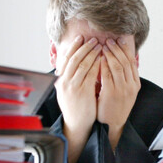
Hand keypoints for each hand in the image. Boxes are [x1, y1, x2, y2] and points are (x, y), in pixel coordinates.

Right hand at [55, 34, 100, 162]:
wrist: (76, 124)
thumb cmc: (75, 107)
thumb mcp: (67, 91)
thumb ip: (69, 78)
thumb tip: (72, 66)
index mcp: (60, 80)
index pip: (66, 59)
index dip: (73, 47)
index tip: (80, 38)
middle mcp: (64, 81)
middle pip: (74, 59)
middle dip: (83, 47)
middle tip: (92, 39)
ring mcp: (72, 86)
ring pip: (82, 64)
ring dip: (91, 53)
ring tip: (99, 45)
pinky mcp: (82, 92)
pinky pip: (90, 74)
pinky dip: (96, 65)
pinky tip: (102, 58)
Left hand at [97, 37, 139, 148]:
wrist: (111, 124)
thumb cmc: (113, 105)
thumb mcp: (121, 90)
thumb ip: (120, 77)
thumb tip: (116, 60)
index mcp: (135, 84)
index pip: (131, 62)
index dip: (125, 50)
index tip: (119, 40)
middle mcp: (131, 85)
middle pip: (125, 62)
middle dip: (117, 49)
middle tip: (109, 39)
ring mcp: (123, 89)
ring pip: (117, 66)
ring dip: (110, 54)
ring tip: (103, 45)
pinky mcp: (112, 93)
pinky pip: (107, 75)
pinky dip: (103, 65)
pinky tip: (98, 58)